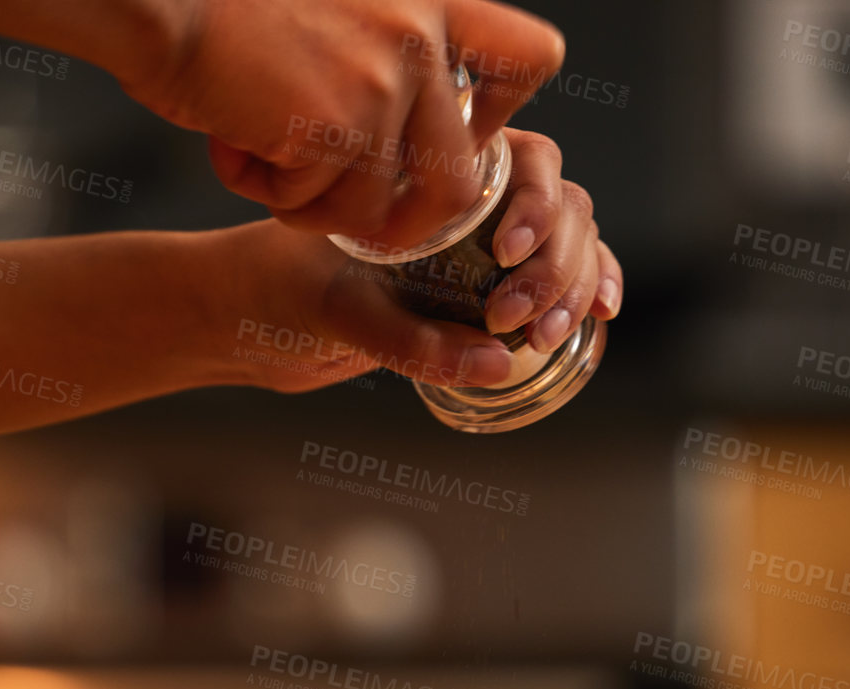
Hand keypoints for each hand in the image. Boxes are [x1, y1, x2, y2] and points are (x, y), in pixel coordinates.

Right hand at [123, 0, 564, 250]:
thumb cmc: (230, 7)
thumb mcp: (340, 12)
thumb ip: (386, 52)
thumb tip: (411, 135)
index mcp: (429, 4)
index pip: (529, 59)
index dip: (502, 119)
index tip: (461, 136)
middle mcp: (420, 39)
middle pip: (460, 181)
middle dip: (408, 224)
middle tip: (356, 218)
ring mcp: (382, 84)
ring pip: (374, 207)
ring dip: (315, 208)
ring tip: (261, 162)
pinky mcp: (336, 127)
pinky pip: (317, 206)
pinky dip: (271, 196)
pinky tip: (235, 148)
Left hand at [217, 130, 620, 394]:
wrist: (248, 318)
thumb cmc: (279, 288)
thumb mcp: (340, 313)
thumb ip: (411, 342)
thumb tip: (494, 365)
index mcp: (434, 168)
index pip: (526, 163)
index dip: (534, 209)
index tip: (505, 259)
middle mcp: (469, 194)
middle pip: (561, 206)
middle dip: (556, 262)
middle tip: (516, 319)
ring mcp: (482, 238)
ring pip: (568, 242)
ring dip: (574, 285)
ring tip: (545, 336)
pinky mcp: (483, 283)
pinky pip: (554, 275)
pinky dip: (586, 287)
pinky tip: (602, 315)